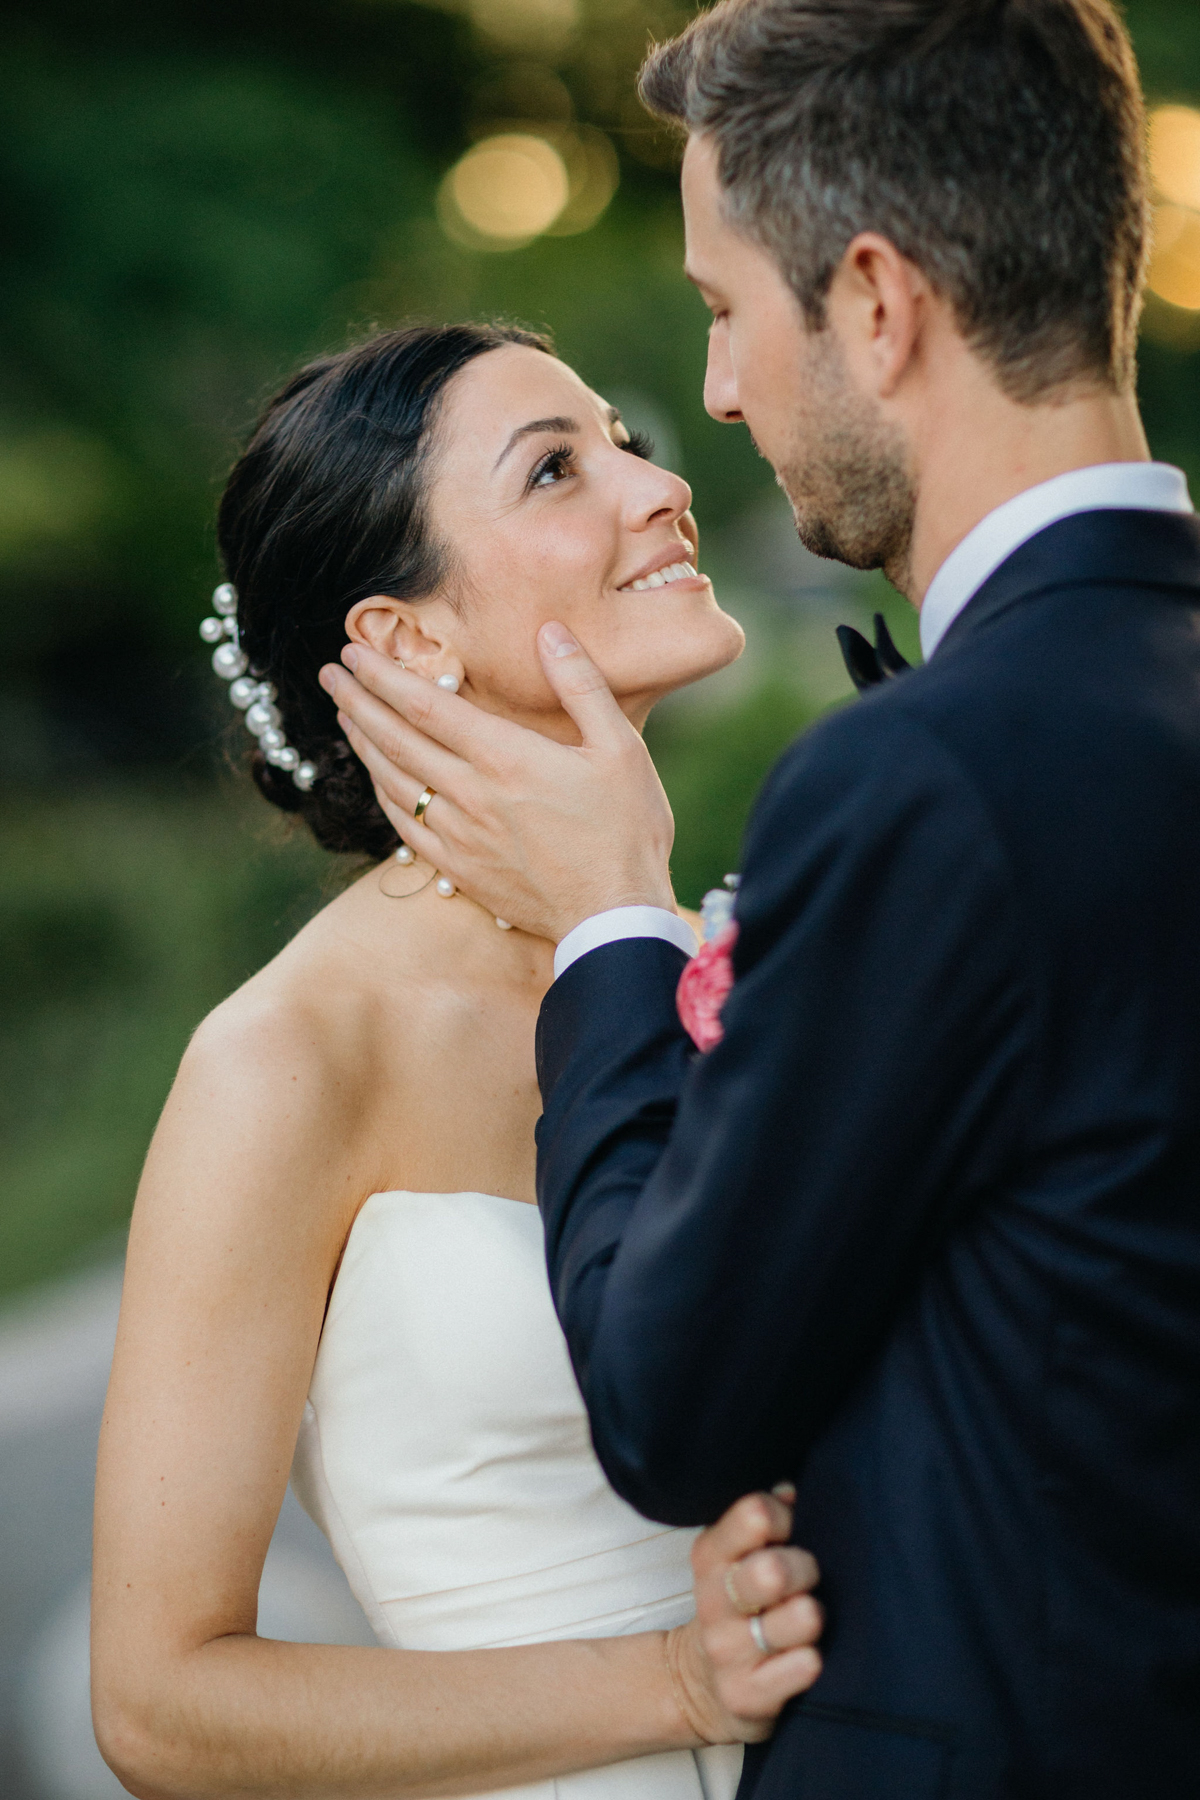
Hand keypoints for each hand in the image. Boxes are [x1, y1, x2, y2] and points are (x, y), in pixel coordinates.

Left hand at [319, 625, 676, 941]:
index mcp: (505, 756)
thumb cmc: (627, 830)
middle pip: (396, 739)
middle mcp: (471, 793)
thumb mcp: (620, 747)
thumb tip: (549, 631)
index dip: (383, 676)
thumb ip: (580, 684)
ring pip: (394, 781)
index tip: (354, 654)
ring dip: (363, 745)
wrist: (615, 916)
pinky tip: (377, 780)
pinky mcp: (459, 869)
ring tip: (345, 717)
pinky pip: (404, 826)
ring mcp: (459, 835)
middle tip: (330, 674)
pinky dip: (383, 795)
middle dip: (357, 701)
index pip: (424, 705)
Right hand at [666, 1487, 822, 1744]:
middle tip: (808, 1579)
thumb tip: (792, 1489)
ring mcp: (729, 1650)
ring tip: (806, 1619)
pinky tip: (805, 1657)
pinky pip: (803, 1668)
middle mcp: (714, 1601)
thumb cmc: (738, 1606)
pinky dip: (812, 1660)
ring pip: (799, 1618)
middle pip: (773, 1569)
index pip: (754, 1514)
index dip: (786, 1518)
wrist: (698, 1685)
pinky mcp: (746, 1695)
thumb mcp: (737, 1557)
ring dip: (813, 1615)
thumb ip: (764, 1519)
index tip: (792, 1532)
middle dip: (805, 1569)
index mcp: (712, 1555)